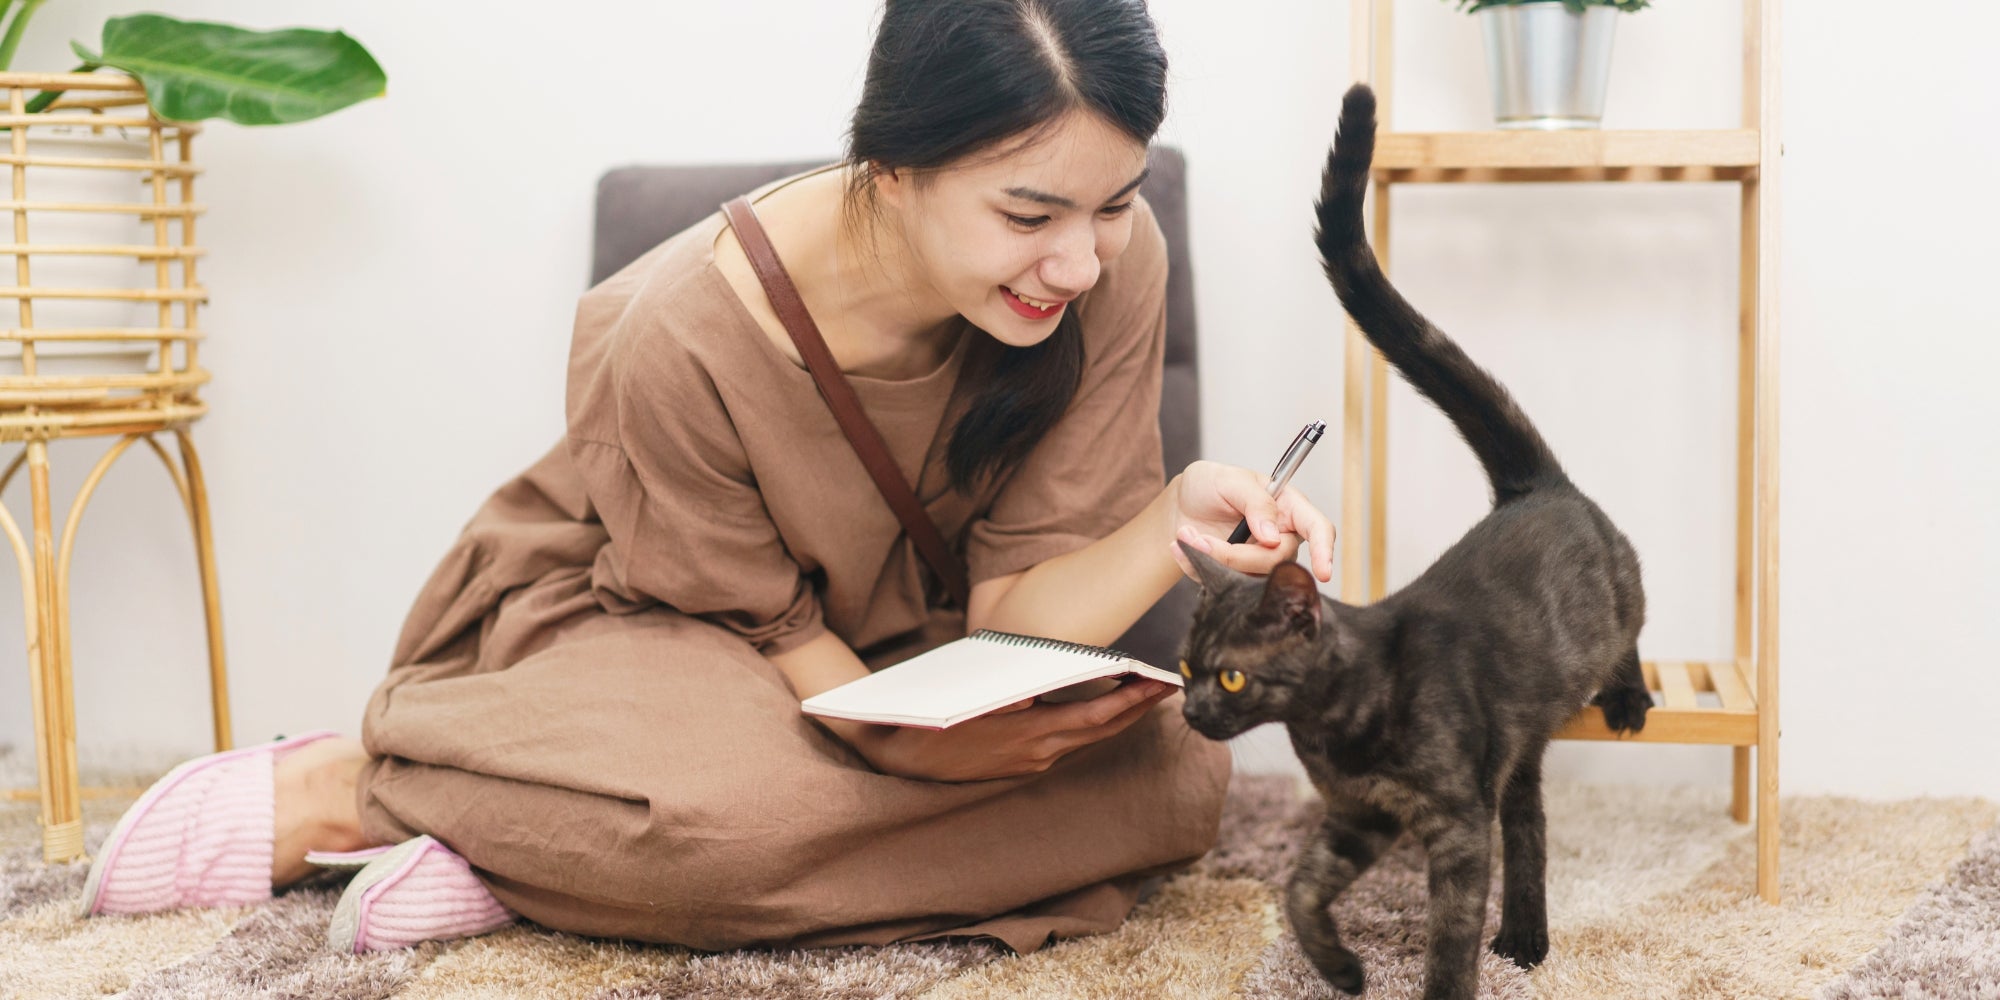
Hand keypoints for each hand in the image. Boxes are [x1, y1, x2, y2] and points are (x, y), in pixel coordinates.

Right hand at [838, 678, 1176, 781]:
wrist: (899, 757)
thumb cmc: (930, 721)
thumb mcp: (960, 706)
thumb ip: (996, 702)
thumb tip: (1029, 695)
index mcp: (1029, 735)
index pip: (1095, 716)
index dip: (1132, 700)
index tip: (1159, 683)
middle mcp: (1038, 751)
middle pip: (1103, 728)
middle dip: (1139, 706)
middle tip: (1171, 684)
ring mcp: (1033, 760)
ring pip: (1090, 737)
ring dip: (1122, 716)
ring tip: (1148, 693)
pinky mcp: (1024, 763)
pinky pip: (1071, 742)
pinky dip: (1095, 723)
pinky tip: (1105, 708)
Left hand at [1167, 460, 1334, 581]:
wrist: (1180, 505)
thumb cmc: (1209, 485)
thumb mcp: (1229, 480)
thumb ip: (1255, 502)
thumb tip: (1273, 535)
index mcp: (1288, 507)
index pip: (1318, 529)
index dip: (1324, 551)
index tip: (1323, 572)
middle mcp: (1280, 537)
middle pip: (1277, 560)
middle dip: (1237, 555)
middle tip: (1201, 539)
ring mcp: (1260, 560)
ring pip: (1251, 577)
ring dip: (1214, 560)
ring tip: (1187, 536)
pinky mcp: (1238, 576)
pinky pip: (1225, 584)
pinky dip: (1198, 567)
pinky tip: (1183, 547)